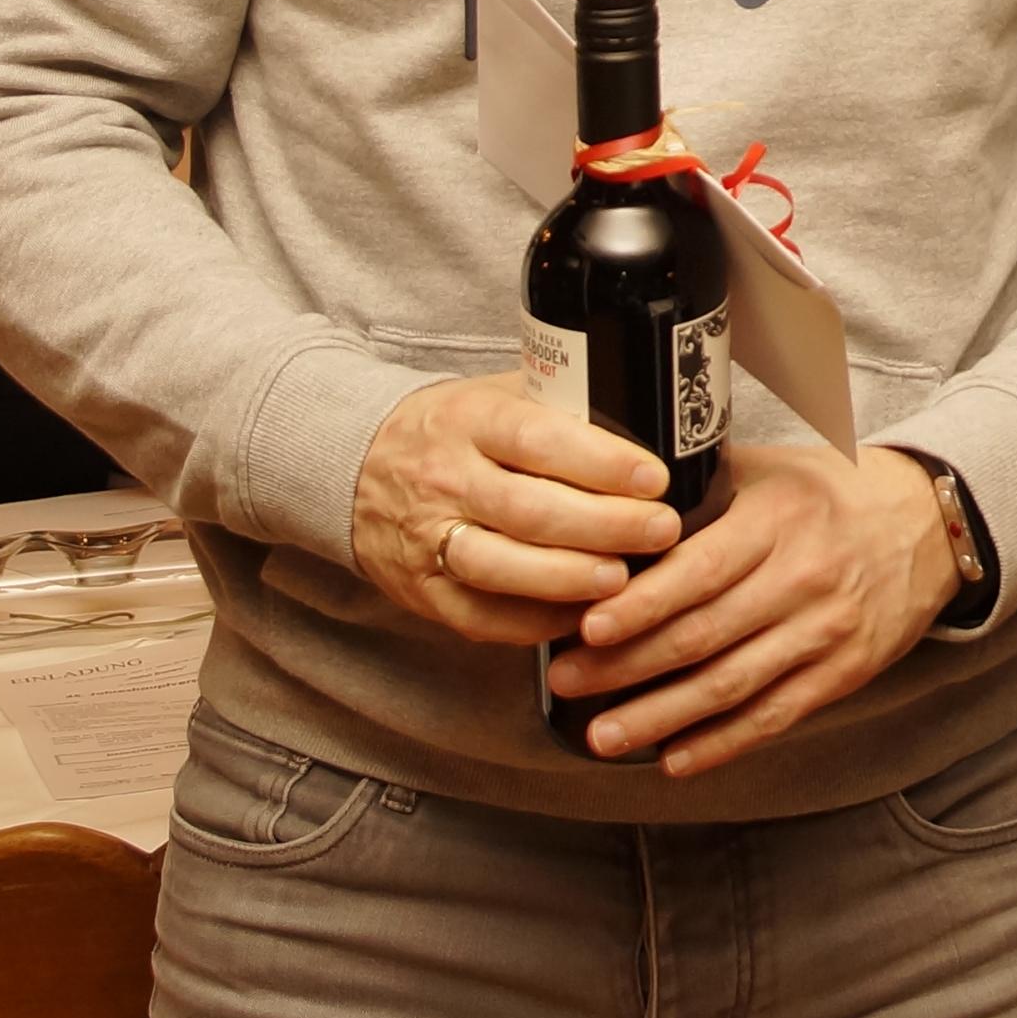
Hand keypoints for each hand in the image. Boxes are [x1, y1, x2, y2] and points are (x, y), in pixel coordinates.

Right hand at [350, 373, 679, 645]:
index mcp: (470, 420)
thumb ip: (559, 408)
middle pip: (529, 510)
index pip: (539, 440)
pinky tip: (582, 616)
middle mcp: (446, 480)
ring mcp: (429, 540)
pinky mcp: (422, 591)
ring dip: (568, 580)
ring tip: (623, 581)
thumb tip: (649, 424)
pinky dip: (535, 621)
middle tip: (661, 532)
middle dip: (604, 526)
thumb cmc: (454, 429)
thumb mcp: (497, 395)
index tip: (654, 478)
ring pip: (502, 568)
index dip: (601, 463)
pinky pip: (481, 616)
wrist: (355, 465)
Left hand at [550, 443, 959, 775]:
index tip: (586, 625)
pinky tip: (673, 759)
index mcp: (779, 518)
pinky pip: (772, 716)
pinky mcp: (843, 673)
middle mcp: (804, 577)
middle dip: (627, 665)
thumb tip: (612, 509)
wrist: (928, 525)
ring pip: (731, 686)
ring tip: (602, 734)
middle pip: (703, 634)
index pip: (700, 569)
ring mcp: (826, 631)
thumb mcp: (772, 471)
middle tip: (568, 680)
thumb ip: (701, 489)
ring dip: (660, 716)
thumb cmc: (831, 494)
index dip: (641, 604)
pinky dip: (720, 744)